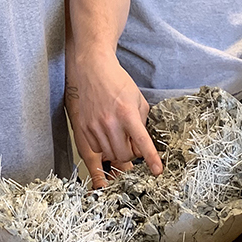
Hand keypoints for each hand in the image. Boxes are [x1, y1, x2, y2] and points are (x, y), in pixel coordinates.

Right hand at [66, 51, 161, 187]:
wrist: (93, 70)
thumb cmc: (117, 82)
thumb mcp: (138, 99)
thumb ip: (142, 122)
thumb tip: (142, 143)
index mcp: (127, 113)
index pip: (142, 142)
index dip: (151, 159)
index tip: (157, 171)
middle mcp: (110, 122)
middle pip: (125, 155)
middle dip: (132, 153)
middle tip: (132, 142)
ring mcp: (95, 126)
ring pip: (110, 154)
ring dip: (118, 150)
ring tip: (118, 135)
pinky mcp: (84, 127)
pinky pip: (97, 149)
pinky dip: (104, 146)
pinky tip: (106, 133)